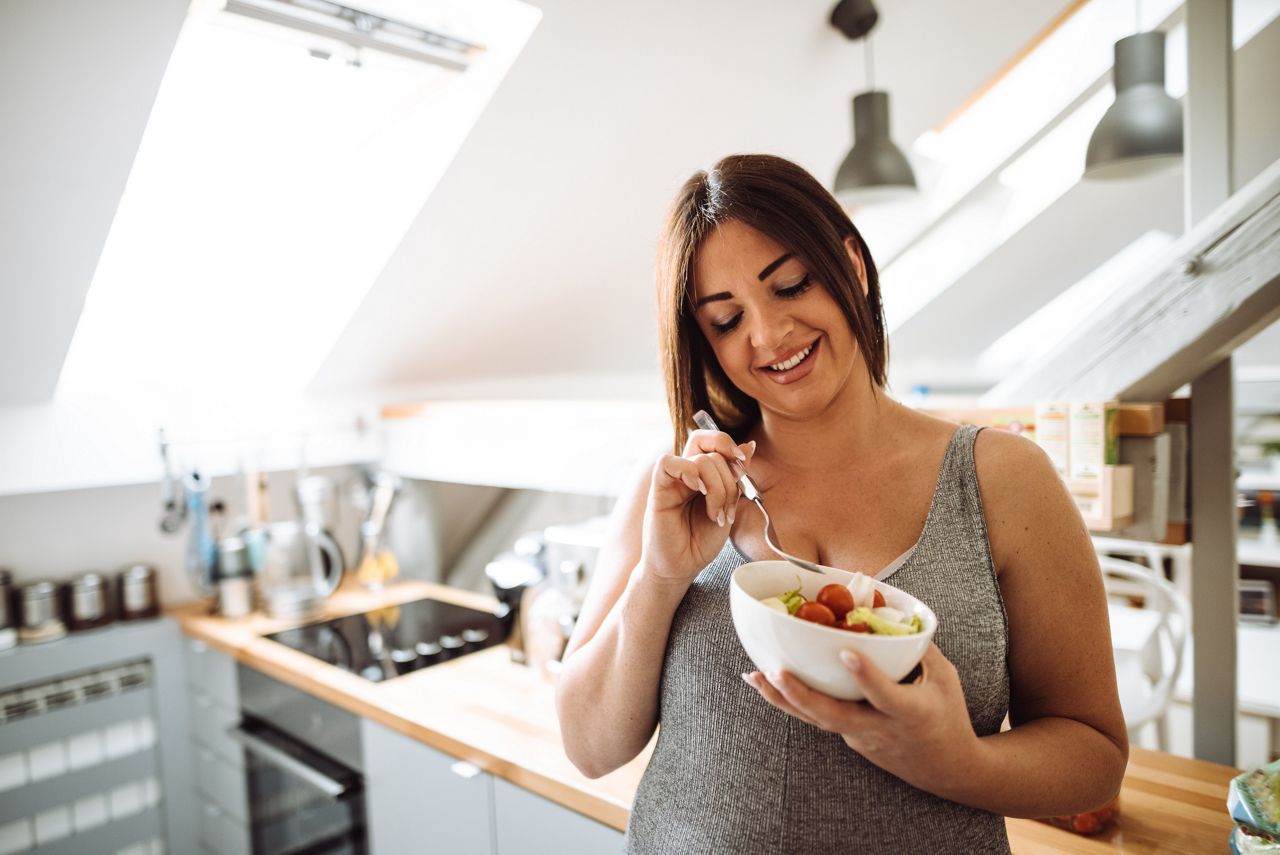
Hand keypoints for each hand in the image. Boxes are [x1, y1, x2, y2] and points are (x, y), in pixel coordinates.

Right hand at [640, 430, 755, 587]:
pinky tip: (698, 493)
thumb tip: (750, 446)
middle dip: (729, 471)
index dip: (730, 446)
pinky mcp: (658, 490)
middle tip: (732, 497)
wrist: (681, 567)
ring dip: (718, 488)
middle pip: (708, 446)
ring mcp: (672, 481)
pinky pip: (668, 463)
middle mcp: (687, 473)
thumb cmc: (700, 541)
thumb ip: (735, 478)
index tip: (743, 465)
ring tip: (716, 514)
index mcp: (702, 474)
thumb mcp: (728, 507)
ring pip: (700, 459)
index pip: (712, 442)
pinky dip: (689, 472)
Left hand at [743, 644, 979, 793]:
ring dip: (783, 699)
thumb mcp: (945, 679)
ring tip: (753, 677)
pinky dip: (793, 702)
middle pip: (835, 716)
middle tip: (776, 671)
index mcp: (911, 712)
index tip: (847, 652)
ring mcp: (861, 738)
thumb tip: (891, 612)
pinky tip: (767, 683)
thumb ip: (919, 648)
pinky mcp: (849, 739)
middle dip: (803, 695)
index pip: (886, 695)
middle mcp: (880, 728)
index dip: (866, 676)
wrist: (947, 770)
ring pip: (817, 720)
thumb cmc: (948, 716)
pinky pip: (819, 719)